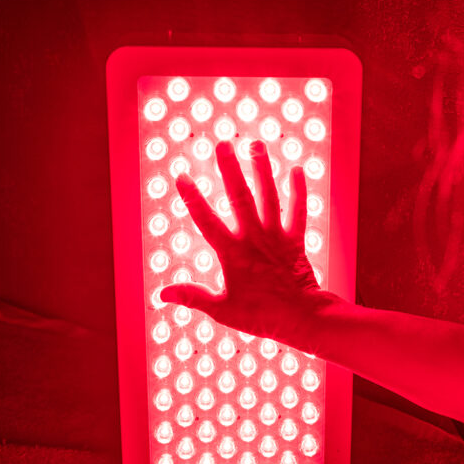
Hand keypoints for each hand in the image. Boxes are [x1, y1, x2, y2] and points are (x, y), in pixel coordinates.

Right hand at [160, 139, 338, 341]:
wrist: (301, 319)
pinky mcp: (295, 241)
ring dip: (262, 171)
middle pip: (239, 198)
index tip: (182, 176)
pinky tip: (297, 170)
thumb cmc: (261, 317)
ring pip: (269, 197)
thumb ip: (193, 297)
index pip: (207, 221)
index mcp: (232, 253)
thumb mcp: (222, 310)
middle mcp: (254, 239)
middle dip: (230, 170)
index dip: (193, 199)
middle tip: (223, 144)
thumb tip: (162, 294)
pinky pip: (298, 212)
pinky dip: (299, 192)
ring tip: (256, 145)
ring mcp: (276, 237)